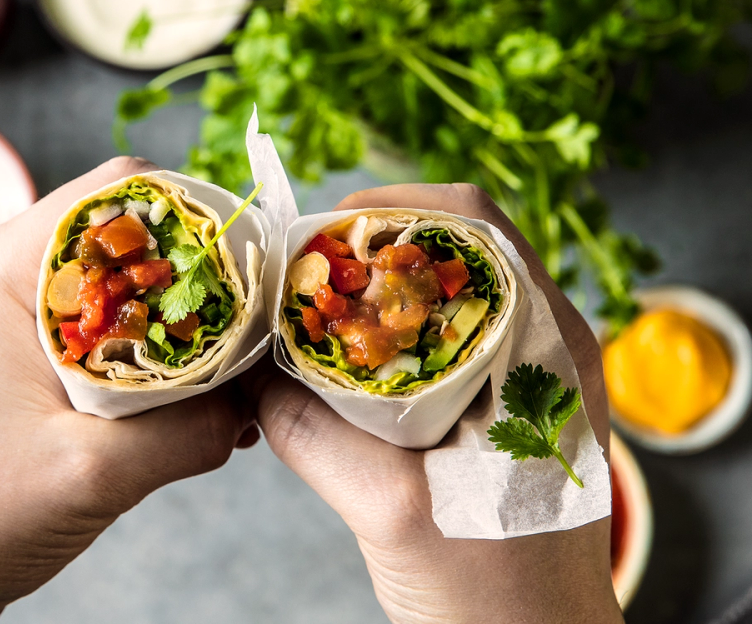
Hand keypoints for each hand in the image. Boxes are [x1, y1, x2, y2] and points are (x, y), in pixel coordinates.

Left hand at [0, 157, 258, 623]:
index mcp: (15, 268)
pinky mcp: (53, 360)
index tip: (249, 270)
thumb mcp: (87, 473)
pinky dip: (174, 361)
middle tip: (254, 331)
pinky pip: (131, 335)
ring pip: (143, 289)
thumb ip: (187, 432)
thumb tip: (255, 402)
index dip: (197, 216)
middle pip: (143, 234)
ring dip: (194, 326)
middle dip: (207, 277)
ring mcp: (39, 318)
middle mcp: (26, 276)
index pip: (125, 187)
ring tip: (235, 378)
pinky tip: (204, 408)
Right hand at [248, 184, 621, 623]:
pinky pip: (447, 330)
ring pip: (450, 283)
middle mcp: (547, 340)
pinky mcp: (508, 397)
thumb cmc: (490, 595)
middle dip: (376, 242)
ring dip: (382, 284)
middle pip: (459, 241)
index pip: (474, 222)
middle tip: (309, 270)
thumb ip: (312, 429)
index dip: (391, 210)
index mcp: (544, 344)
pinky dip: (393, 326)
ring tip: (320, 308)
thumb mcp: (389, 508)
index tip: (322, 236)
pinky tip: (348, 358)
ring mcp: (531, 368)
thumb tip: (248, 366)